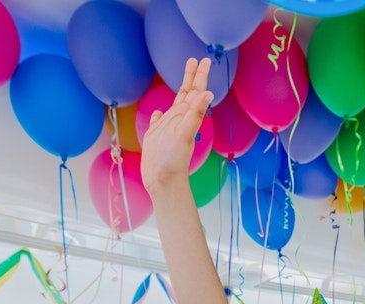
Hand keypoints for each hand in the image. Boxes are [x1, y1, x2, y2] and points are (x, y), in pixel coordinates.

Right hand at [142, 58, 214, 194]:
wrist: (162, 182)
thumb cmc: (172, 161)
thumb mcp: (184, 134)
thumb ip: (196, 114)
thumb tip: (208, 93)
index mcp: (186, 117)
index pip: (195, 91)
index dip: (200, 76)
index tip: (204, 60)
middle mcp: (178, 120)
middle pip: (187, 94)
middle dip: (191, 77)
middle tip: (195, 60)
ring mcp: (167, 129)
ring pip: (175, 105)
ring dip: (180, 91)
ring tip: (183, 81)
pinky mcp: (156, 138)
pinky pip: (159, 122)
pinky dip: (159, 115)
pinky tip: (160, 112)